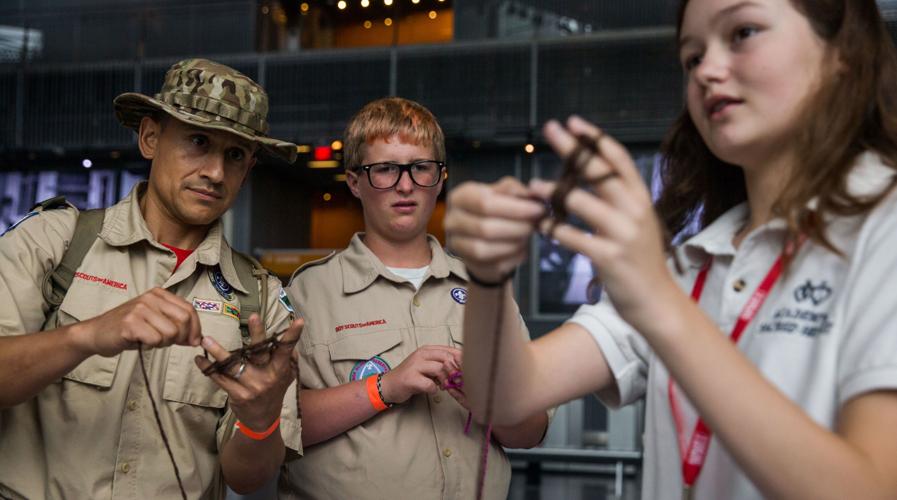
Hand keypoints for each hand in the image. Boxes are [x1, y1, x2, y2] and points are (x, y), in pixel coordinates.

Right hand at [74, 287, 201, 356]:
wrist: (96, 334)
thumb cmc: (127, 329)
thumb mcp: (155, 322)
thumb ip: (176, 325)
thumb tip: (197, 338)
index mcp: (159, 294)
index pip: (189, 309)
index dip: (196, 328)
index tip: (193, 341)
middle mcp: (150, 298)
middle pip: (184, 320)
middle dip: (181, 337)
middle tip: (167, 342)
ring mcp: (140, 309)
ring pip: (171, 332)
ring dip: (163, 343)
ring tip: (149, 340)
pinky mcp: (130, 323)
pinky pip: (156, 340)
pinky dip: (151, 346)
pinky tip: (140, 341)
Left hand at [195, 314, 303, 430]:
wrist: (263, 420)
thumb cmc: (274, 392)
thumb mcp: (287, 376)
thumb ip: (289, 358)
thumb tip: (290, 340)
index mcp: (280, 369)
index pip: (287, 349)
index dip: (293, 335)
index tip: (299, 321)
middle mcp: (267, 376)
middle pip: (260, 351)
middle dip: (257, 333)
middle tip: (254, 316)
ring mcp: (251, 386)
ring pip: (233, 364)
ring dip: (218, 352)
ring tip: (206, 340)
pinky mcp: (237, 394)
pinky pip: (220, 379)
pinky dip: (208, 368)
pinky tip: (199, 359)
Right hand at [379, 345, 461, 404]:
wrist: (389, 385)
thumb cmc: (411, 376)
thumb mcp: (427, 366)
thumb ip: (442, 364)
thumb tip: (462, 368)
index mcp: (427, 349)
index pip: (450, 350)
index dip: (462, 360)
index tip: (468, 370)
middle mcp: (421, 354)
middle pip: (447, 358)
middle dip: (455, 371)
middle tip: (457, 381)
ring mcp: (415, 365)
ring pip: (439, 369)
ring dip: (445, 380)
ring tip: (444, 386)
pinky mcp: (410, 378)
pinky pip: (430, 384)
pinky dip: (434, 389)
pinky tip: (432, 390)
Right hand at [445, 176, 545, 282]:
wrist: (484, 236)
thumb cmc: (495, 210)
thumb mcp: (503, 193)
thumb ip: (514, 190)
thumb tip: (532, 192)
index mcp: (460, 197)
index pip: (484, 202)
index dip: (514, 207)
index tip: (538, 209)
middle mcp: (452, 220)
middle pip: (485, 227)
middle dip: (517, 226)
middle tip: (536, 223)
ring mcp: (457, 244)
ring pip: (485, 248)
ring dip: (514, 242)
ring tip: (529, 234)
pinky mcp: (469, 263)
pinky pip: (493, 264)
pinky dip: (513, 256)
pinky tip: (522, 247)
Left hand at [532, 116, 676, 327]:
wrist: (656, 300)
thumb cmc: (641, 260)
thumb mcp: (639, 222)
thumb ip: (620, 198)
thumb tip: (594, 172)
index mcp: (641, 198)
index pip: (618, 158)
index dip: (595, 138)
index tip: (574, 122)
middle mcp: (634, 210)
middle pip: (598, 171)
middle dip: (572, 148)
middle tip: (549, 130)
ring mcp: (622, 233)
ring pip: (580, 201)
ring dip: (553, 192)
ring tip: (533, 187)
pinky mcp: (608, 256)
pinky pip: (573, 236)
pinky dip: (553, 228)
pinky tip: (541, 224)